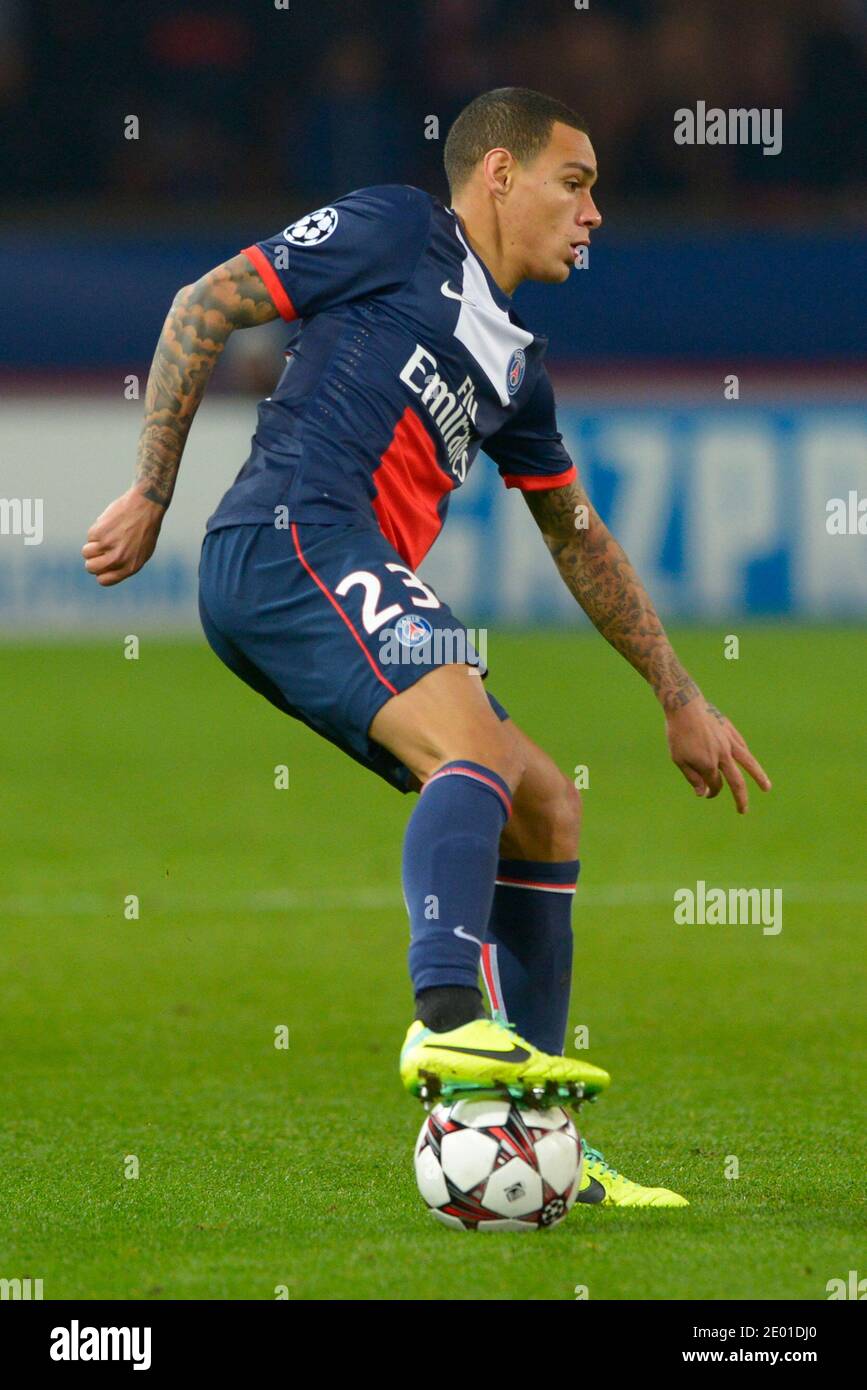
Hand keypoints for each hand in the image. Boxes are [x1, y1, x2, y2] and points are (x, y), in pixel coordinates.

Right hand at [82, 488, 164, 585]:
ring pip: (86, 552)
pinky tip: (110, 524)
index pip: (104, 580)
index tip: (103, 563)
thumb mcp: (142, 552)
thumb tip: (107, 571)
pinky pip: (89, 537)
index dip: (101, 572)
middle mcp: (118, 559)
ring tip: (105, 535)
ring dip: (92, 544)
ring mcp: (108, 546)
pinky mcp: (100, 532)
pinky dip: (96, 530)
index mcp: (130, 567)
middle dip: (92, 560)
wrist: (146, 506)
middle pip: (91, 568)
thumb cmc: (145, 529)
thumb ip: (126, 564)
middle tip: (99, 550)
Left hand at [666, 697, 771, 813]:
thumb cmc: (678, 734)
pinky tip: (750, 763)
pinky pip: (742, 747)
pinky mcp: (730, 731)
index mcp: (709, 765)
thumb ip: (692, 777)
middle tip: (742, 811)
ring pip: (748, 763)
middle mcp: (723, 756)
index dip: (712, 792)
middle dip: (740, 799)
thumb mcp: (679, 759)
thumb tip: (702, 794)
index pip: (715, 785)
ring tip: (766, 788)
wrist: (685, 706)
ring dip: (759, 777)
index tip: (707, 794)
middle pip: (736, 782)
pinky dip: (746, 757)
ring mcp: (729, 742)